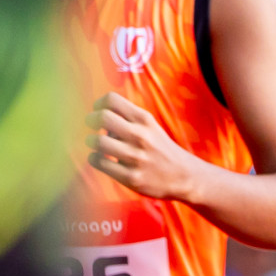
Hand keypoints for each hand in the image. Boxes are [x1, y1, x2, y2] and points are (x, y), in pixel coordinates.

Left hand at [85, 92, 200, 200]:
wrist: (185, 177)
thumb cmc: (161, 149)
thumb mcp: (151, 127)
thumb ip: (128, 119)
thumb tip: (98, 116)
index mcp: (145, 120)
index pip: (112, 99)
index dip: (98, 104)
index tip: (99, 112)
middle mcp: (141, 136)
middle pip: (102, 117)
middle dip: (90, 120)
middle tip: (93, 128)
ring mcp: (136, 157)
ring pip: (97, 142)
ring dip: (91, 142)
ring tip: (98, 146)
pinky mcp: (131, 177)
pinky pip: (98, 162)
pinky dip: (94, 158)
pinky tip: (102, 159)